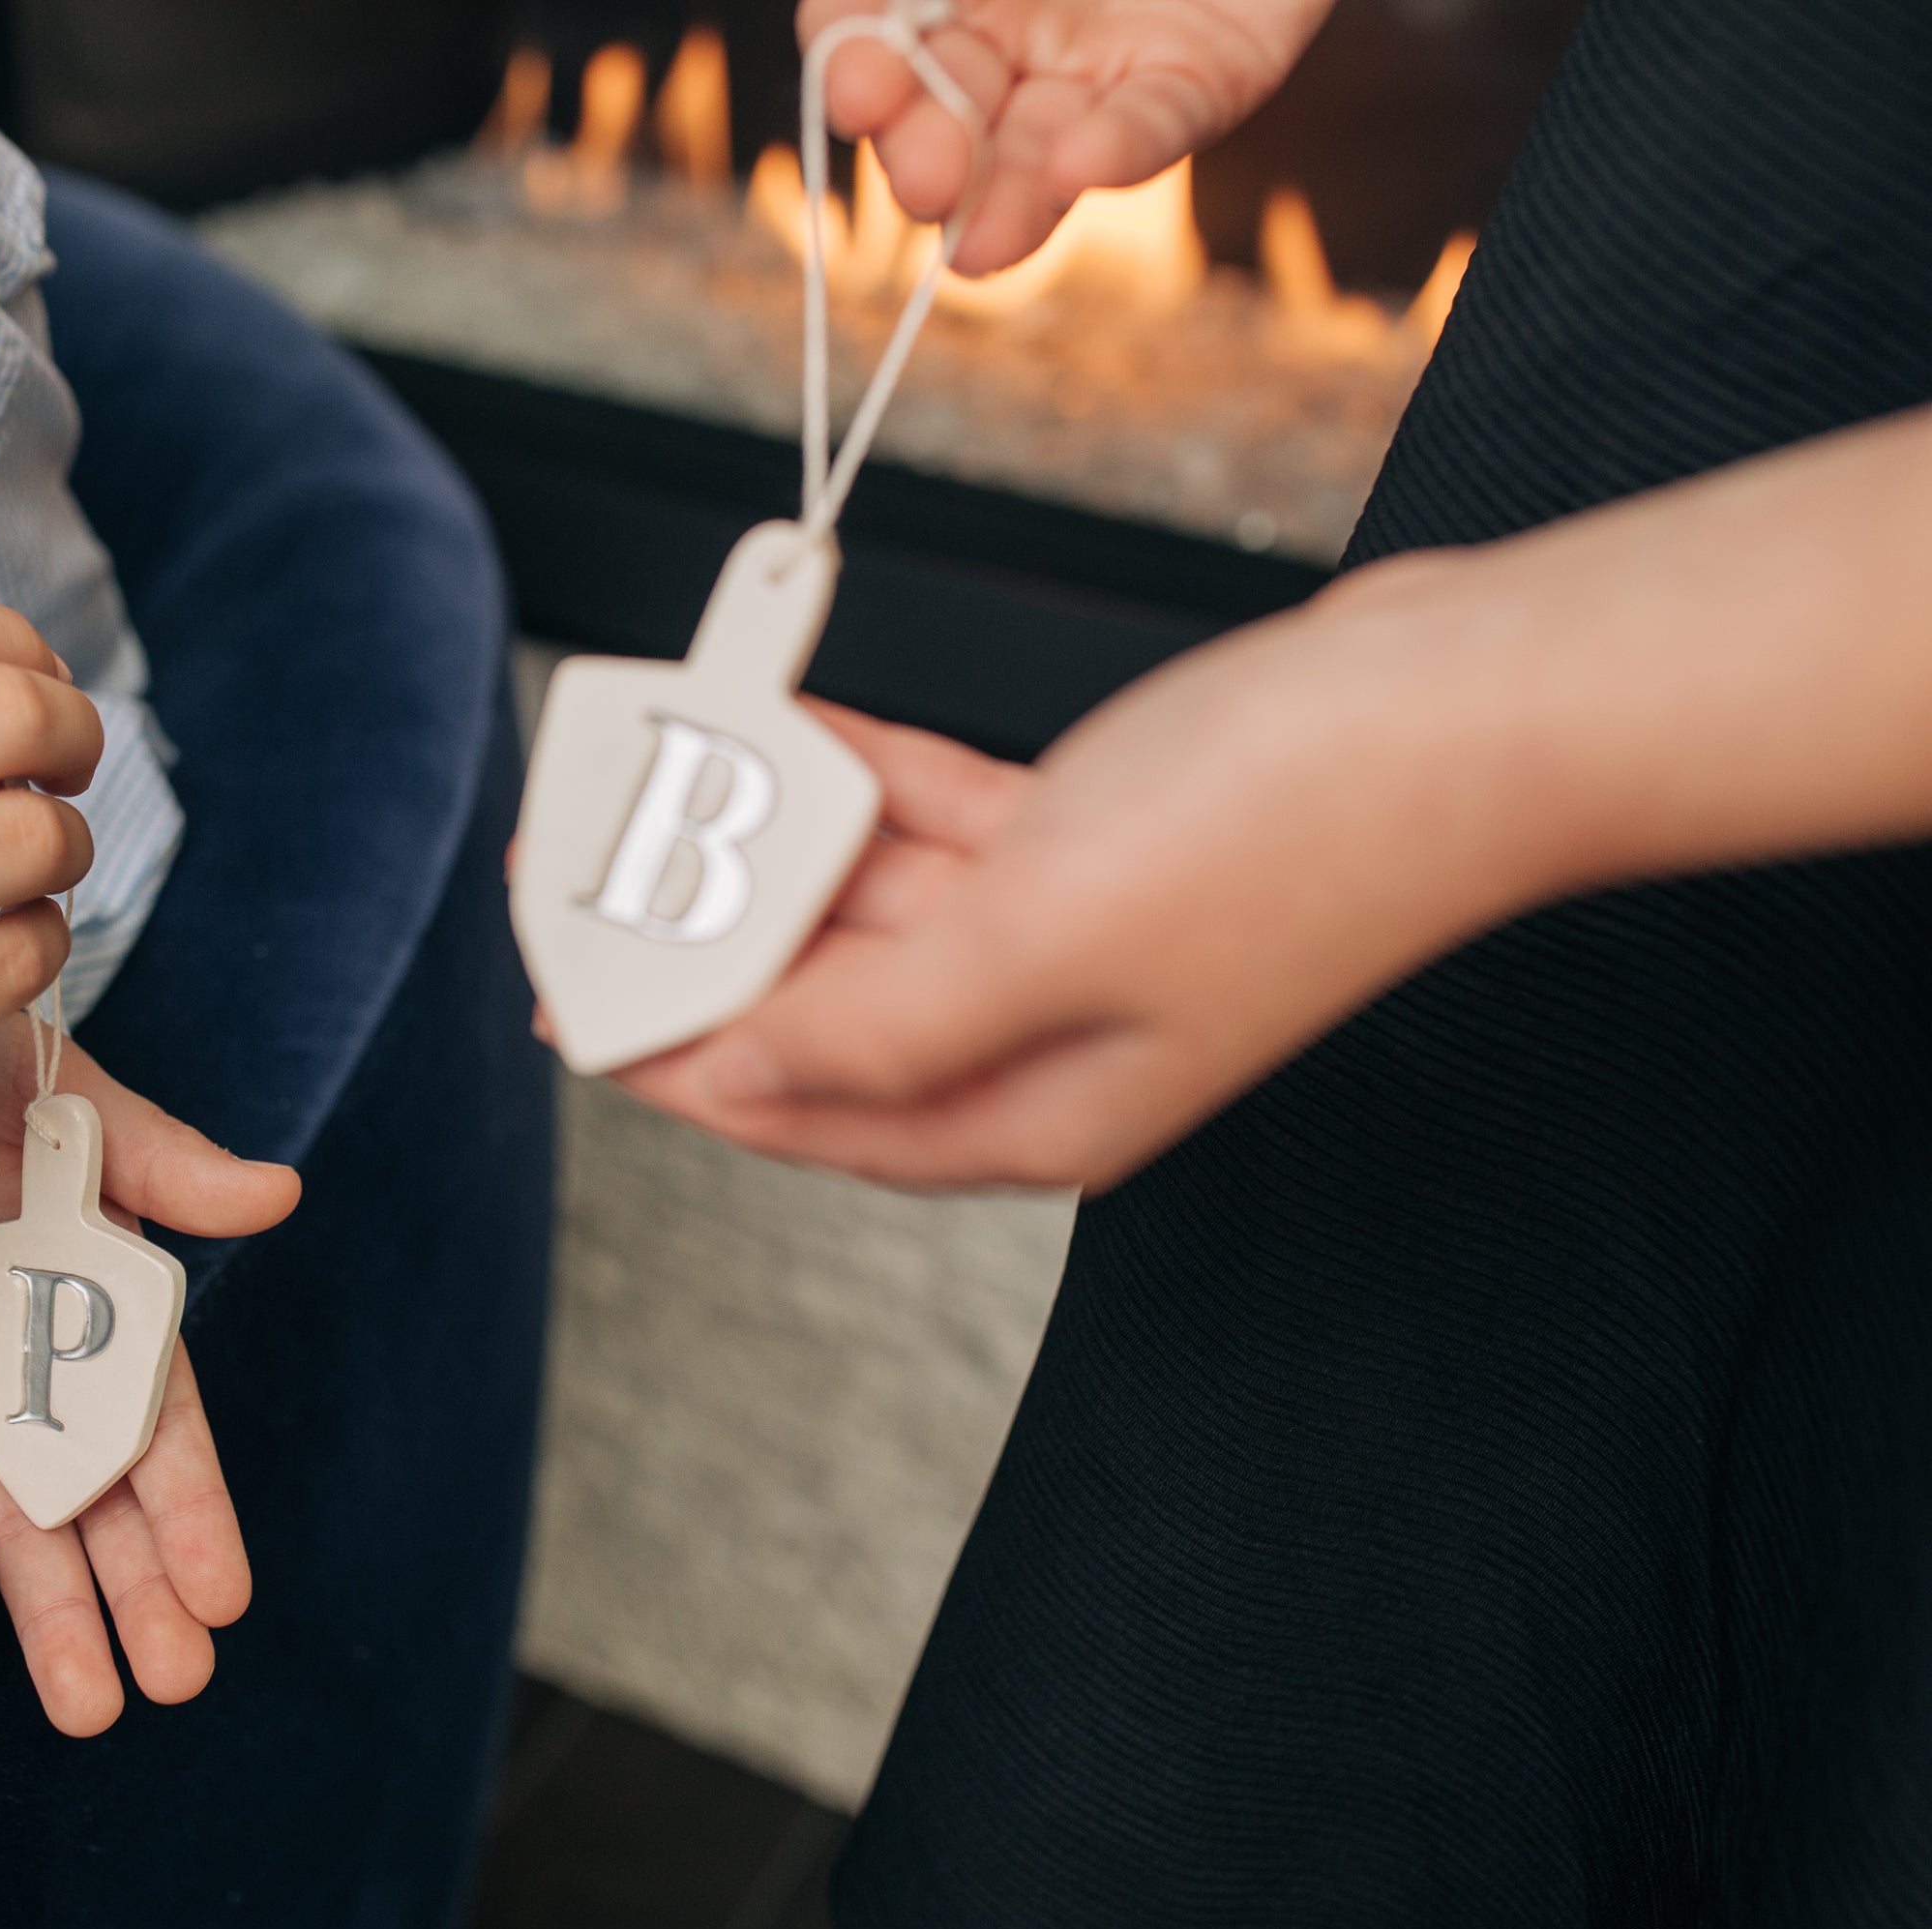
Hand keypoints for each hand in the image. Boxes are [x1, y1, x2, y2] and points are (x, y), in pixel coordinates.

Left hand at [0, 1015, 300, 1734]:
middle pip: (95, 1502)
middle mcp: (36, 1368)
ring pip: (7, 1521)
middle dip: (138, 1592)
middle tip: (175, 1683)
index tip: (225, 1595)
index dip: (192, 1509)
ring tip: (88, 1705)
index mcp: (106, 1306)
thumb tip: (277, 1194)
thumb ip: (164, 1165)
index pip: (161, 1427)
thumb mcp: (73, 1106)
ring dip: (47, 1608)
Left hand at [621, 406, 1931, 1190]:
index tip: (572, 1010)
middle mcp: (1046, 1039)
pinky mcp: (1095, 841)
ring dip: (776, 847)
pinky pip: (938, 821)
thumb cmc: (1296, 833)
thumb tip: (733, 1070)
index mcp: (1038, 1114)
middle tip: (592, 875)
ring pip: (876, 905)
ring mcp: (1072, 937)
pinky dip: (864, 780)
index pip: (805, 1111)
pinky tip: (786, 734)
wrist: (1466, 704)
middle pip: (825, 1009)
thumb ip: (875, 1019)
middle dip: (706, 943)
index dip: (676, 1064)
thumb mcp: (1042, 940)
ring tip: (667, 789)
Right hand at [801, 0, 1333, 273]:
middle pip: (940, 110)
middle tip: (928, 181)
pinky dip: (1118, 149)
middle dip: (924, 150)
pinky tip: (1080, 165)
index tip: (858, 92)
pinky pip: (1157, 122)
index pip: (866, 30)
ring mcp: (1100, 63)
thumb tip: (877, 2)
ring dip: (1003, 201)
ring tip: (977, 249)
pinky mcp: (1202, 79)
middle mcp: (1008, 29)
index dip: (852, 62)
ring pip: (1038, 149)